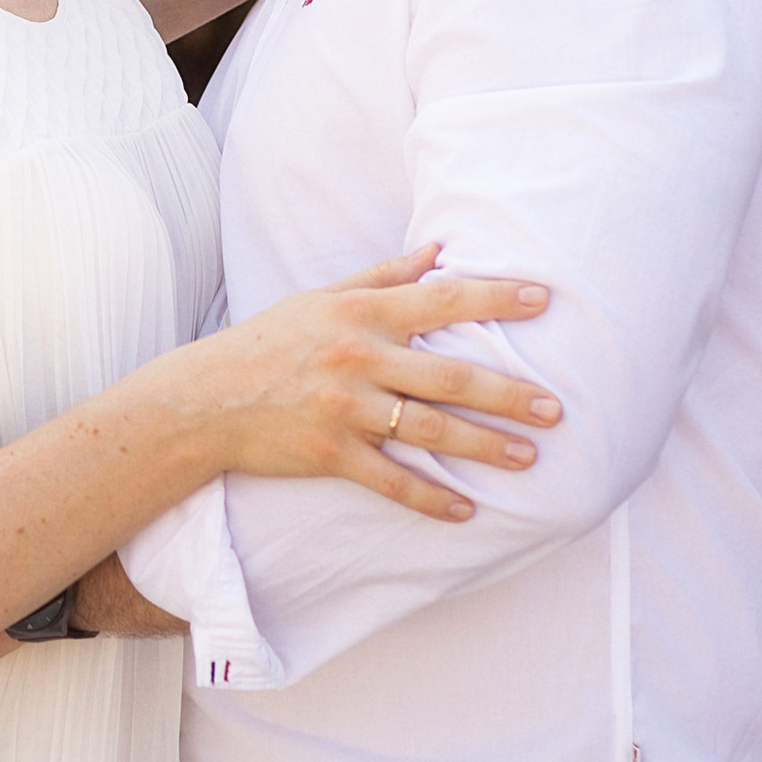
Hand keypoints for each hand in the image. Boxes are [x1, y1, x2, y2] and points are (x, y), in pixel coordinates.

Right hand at [185, 246, 560, 521]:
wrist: (206, 398)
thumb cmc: (270, 342)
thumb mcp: (322, 298)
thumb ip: (384, 276)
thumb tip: (438, 251)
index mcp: (360, 313)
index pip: (441, 300)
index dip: (495, 297)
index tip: (544, 299)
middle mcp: (358, 357)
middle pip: (449, 376)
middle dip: (508, 393)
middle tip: (555, 408)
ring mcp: (345, 408)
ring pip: (430, 430)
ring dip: (484, 447)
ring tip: (529, 458)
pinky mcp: (331, 454)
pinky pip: (392, 481)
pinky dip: (432, 498)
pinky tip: (467, 510)